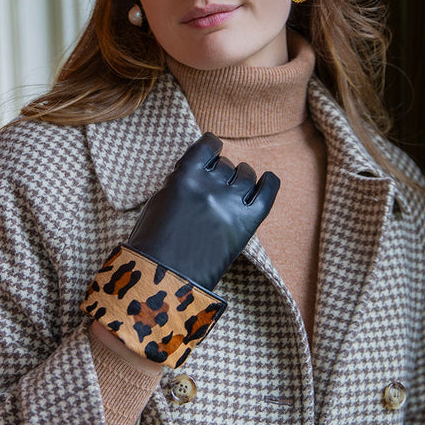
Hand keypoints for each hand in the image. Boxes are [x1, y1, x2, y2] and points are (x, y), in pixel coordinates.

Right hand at [127, 132, 279, 289]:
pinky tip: (268, 179)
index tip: (213, 147)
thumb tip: (200, 172)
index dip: (211, 145)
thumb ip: (182, 181)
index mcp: (185, 177)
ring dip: (241, 176)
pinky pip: (266, 194)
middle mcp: (210, 186)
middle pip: (225, 164)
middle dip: (221, 171)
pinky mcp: (245, 225)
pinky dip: (270, 183)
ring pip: (246, 175)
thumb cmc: (154, 243)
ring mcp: (230, 204)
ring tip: (237, 183)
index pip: (207, 146)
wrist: (164, 280)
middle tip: (214, 184)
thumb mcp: (160, 201)